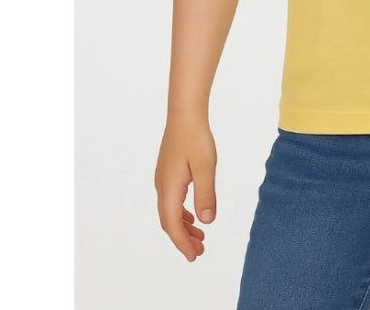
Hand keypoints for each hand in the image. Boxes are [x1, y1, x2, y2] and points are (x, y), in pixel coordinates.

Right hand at [154, 116, 217, 261]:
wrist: (185, 114)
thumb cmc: (196, 138)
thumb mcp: (206, 167)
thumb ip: (206, 194)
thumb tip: (207, 222)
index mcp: (169, 187)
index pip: (172, 224)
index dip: (182, 242)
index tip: (194, 256)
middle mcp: (162, 186)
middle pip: (168, 221)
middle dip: (183, 239)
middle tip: (199, 252)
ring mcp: (163, 179)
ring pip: (170, 211)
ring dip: (183, 227)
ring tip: (200, 238)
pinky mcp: (168, 173)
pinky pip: (172, 201)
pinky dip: (181, 213)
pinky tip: (193, 216)